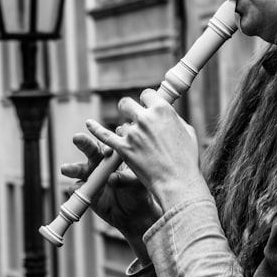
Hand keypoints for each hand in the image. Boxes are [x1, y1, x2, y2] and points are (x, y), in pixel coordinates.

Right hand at [59, 132, 160, 242]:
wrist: (133, 216)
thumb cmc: (138, 194)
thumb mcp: (136, 185)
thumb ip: (125, 180)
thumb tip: (112, 178)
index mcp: (115, 158)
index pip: (109, 147)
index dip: (107, 147)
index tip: (107, 152)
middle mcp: (101, 164)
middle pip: (91, 151)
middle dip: (83, 143)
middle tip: (77, 138)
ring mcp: (92, 178)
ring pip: (80, 169)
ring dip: (72, 168)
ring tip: (65, 169)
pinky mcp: (85, 192)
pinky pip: (77, 189)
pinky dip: (75, 189)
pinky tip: (75, 189)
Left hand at [85, 89, 207, 212]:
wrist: (178, 182)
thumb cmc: (187, 159)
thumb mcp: (187, 131)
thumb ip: (173, 119)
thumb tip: (165, 114)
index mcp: (163, 110)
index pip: (146, 94)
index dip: (146, 102)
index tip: (146, 108)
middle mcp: (145, 118)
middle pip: (127, 103)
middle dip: (128, 109)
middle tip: (131, 117)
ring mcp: (133, 133)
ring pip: (122, 125)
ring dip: (127, 133)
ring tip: (140, 147)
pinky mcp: (123, 148)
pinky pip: (104, 135)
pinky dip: (95, 129)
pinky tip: (89, 124)